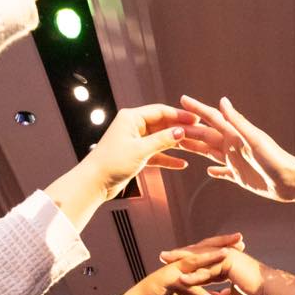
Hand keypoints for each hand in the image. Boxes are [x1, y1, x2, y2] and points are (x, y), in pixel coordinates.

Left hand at [89, 105, 225, 200]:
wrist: (94, 182)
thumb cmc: (112, 162)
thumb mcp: (141, 150)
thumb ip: (162, 140)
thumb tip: (181, 131)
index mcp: (131, 118)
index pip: (161, 112)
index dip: (179, 115)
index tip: (196, 120)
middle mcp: (133, 126)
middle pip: (163, 125)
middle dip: (180, 130)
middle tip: (199, 133)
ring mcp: (135, 141)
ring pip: (161, 140)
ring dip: (176, 145)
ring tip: (195, 148)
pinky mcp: (135, 155)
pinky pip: (156, 154)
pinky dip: (167, 158)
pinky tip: (181, 164)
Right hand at [125, 237, 241, 294]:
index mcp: (189, 267)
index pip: (209, 254)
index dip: (225, 248)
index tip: (242, 246)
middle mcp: (182, 264)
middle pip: (204, 250)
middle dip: (222, 244)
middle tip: (240, 239)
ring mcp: (174, 270)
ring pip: (195, 262)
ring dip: (211, 258)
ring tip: (227, 255)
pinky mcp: (167, 280)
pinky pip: (185, 284)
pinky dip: (197, 290)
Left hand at [157, 242, 277, 294]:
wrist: (273, 294)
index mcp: (228, 262)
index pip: (204, 261)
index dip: (189, 263)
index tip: (173, 265)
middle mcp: (227, 256)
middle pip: (199, 255)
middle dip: (180, 256)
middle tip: (163, 256)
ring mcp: (228, 257)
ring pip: (201, 259)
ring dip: (182, 261)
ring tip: (165, 263)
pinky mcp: (229, 262)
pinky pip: (208, 269)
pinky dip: (195, 275)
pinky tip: (181, 279)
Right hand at [179, 95, 294, 209]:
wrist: (291, 181)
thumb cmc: (275, 159)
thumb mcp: (255, 139)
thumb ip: (237, 121)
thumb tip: (223, 100)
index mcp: (235, 135)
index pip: (212, 118)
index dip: (197, 108)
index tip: (182, 99)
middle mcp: (233, 145)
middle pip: (206, 135)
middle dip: (188, 129)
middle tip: (169, 126)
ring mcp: (236, 161)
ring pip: (210, 152)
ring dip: (196, 147)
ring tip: (180, 144)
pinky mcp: (240, 176)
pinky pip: (223, 172)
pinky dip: (215, 171)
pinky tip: (208, 171)